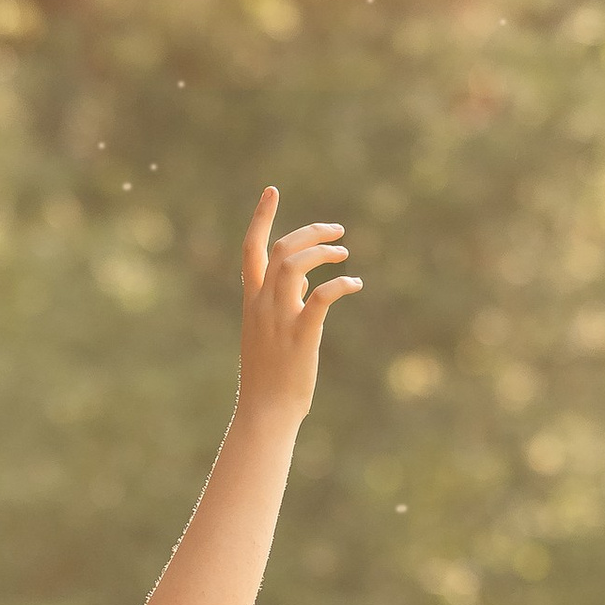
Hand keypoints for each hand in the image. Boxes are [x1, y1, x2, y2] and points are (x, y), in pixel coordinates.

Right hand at [235, 188, 358, 424]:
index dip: (261, 217)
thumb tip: (306, 284)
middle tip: (337, 232)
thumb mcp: (270, 334)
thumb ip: (284, 304)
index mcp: (252, 302)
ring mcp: (280, 320)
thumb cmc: (270, 378)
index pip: (250, 250)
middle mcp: (263, 305)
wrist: (264, 413)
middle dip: (310, 232)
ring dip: (323, 252)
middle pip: (280, 250)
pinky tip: (354, 284)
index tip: (272, 191)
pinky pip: (322, 297)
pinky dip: (340, 284)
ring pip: (296, 265)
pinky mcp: (301, 336)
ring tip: (344, 255)